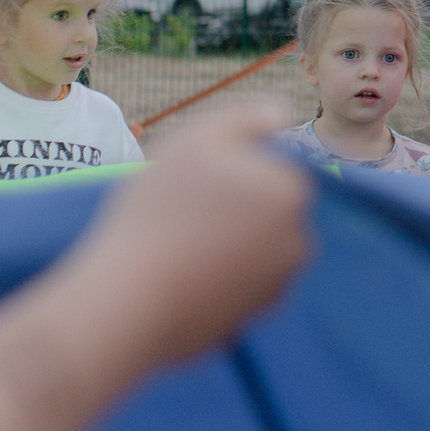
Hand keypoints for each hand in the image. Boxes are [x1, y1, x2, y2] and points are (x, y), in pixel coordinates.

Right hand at [56, 103, 315, 369]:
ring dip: (226, 242)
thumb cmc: (160, 210)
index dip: (227, 172)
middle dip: (231, 208)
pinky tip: (181, 275)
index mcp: (292, 193)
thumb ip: (247, 118)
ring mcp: (278, 285)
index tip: (191, 184)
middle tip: (180, 214)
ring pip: (251, 247)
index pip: (268, 170)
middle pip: (264, 211)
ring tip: (177, 245)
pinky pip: (237, 284)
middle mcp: (298, 242)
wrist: (131, 299)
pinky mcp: (252, 318)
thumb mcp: (198, 140)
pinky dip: (217, 278)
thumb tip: (282, 113)